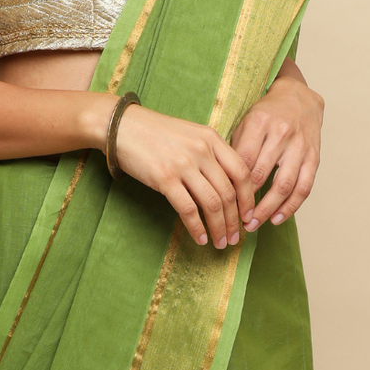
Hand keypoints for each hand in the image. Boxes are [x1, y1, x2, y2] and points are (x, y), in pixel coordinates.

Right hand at [113, 105, 256, 248]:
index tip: (248, 216)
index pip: (241, 172)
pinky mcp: (164, 178)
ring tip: (220, 243)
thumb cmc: (155, 133)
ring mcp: (183, 164)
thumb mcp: (190, 135)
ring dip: (219, 228)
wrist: (121, 126)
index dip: (248, 198)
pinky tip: (200, 238)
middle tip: (235, 237)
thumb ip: (210, 153)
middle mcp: (202, 151)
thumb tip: (226, 184)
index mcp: (212, 139)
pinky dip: (197, 228)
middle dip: (234, 220)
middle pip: (228, 192)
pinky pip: (188, 210)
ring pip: (212, 204)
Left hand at [228, 65, 323, 226]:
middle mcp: (281, 134)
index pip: (242, 162)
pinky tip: (278, 219)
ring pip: (284, 185)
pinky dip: (291, 206)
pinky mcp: (314, 157)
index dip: (232, 186)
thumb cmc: (266, 114)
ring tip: (255, 224)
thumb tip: (222, 183)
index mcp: (259, 123)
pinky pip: (304, 187)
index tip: (222, 205)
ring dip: (268, 209)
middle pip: (261, 175)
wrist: (299, 98)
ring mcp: (300, 146)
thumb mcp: (245, 122)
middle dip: (248, 202)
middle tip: (236, 221)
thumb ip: (235, 149)